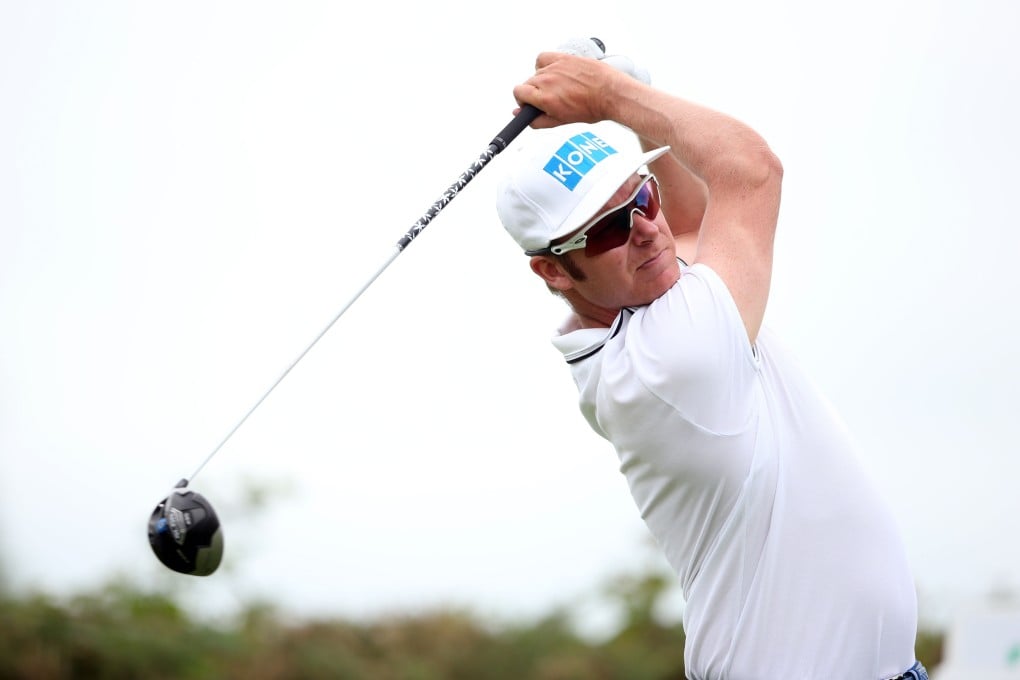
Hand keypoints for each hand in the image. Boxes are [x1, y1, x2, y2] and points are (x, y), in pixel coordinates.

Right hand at [513, 52, 633, 128]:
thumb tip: (519, 115)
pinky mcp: (563, 58)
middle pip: (527, 83)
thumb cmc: (591, 108)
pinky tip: (554, 72)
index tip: (531, 103)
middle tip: (550, 98)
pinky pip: (543, 58)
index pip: (518, 93)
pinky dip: (544, 64)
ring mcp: (555, 67)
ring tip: (558, 87)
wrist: (610, 93)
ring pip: (536, 73)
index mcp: (544, 98)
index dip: (523, 100)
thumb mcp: (561, 121)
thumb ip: (537, 120)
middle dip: (534, 92)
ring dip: (542, 80)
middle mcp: (547, 80)